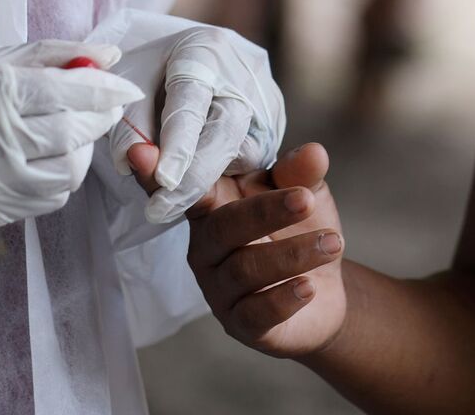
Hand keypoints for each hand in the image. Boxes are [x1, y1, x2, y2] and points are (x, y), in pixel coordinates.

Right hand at [0, 40, 142, 230]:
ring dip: (82, 151)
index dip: (104, 90)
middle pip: (71, 132)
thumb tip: (107, 54)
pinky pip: (47, 199)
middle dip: (99, 117)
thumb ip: (47, 56)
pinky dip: (61, 178)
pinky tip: (51, 159)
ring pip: (66, 172)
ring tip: (73, 132)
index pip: (65, 92)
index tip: (126, 87)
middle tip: (107, 105)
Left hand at [108, 25, 284, 222]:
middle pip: (224, 133)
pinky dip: (224, 167)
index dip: (177, 147)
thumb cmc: (158, 65)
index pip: (191, 105)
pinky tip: (203, 155)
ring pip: (242, 153)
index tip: (164, 182)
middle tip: (160, 210)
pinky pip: (253, 157)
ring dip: (208, 173)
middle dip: (194, 178)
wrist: (200, 53)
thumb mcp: (130, 83)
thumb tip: (134, 163)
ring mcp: (267, 96)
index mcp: (203, 51)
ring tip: (177, 166)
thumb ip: (130, 122)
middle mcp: (243, 72)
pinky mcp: (276, 118)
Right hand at [130, 142, 345, 356]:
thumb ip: (301, 174)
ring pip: (246, 269)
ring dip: (292, 254)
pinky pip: (256, 312)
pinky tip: (308, 287)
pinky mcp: (242, 324)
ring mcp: (219, 289)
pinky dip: (283, 298)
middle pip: (223, 227)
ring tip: (333, 243)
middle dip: (265, 211)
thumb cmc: (297, 228)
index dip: (156, 172)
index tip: (141, 151)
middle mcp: (206, 248)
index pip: (182, 187)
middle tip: (305, 199)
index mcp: (211, 207)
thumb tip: (315, 152)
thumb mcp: (305, 193)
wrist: (324, 289)